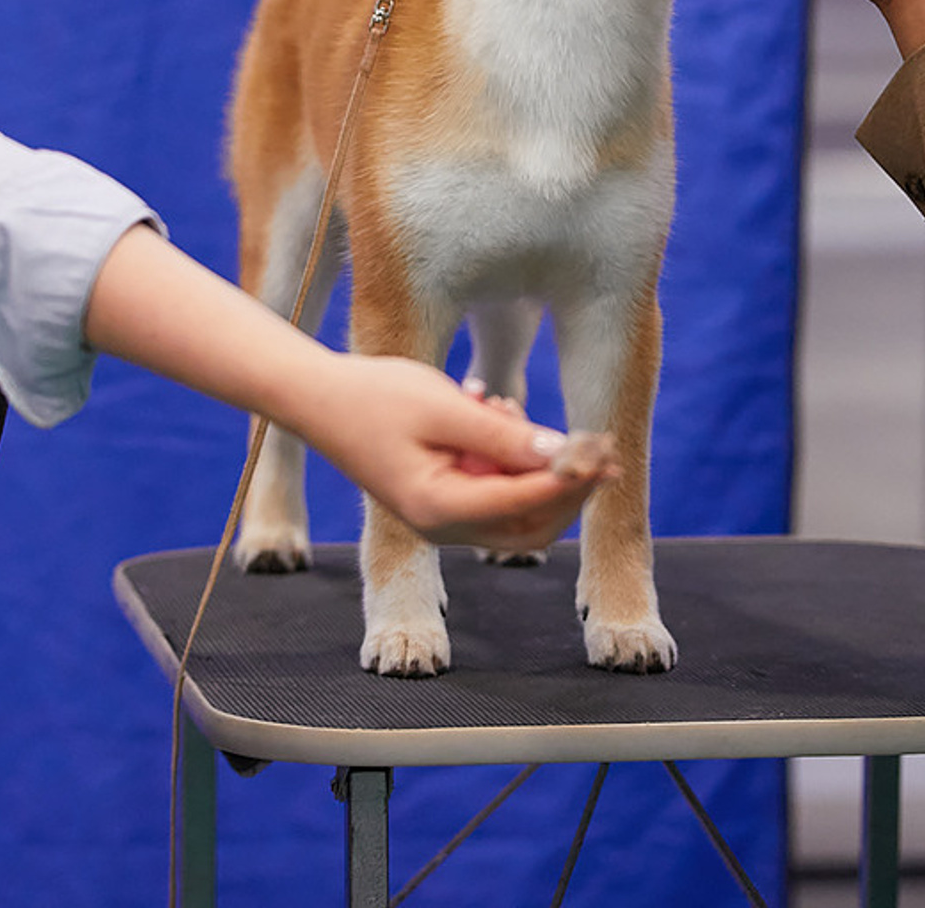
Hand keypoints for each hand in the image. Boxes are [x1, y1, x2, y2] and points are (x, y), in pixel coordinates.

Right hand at [302, 355, 614, 548]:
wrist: (320, 400)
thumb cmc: (376, 397)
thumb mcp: (444, 407)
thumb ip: (502, 436)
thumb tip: (563, 454)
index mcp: (439, 508)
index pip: (525, 504)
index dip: (571, 479)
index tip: (604, 450)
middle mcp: (443, 527)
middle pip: (532, 527)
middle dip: (567, 487)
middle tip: (593, 444)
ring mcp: (441, 519)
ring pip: (517, 515)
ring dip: (536, 473)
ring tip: (508, 409)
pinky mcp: (442, 501)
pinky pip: (494, 496)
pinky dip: (509, 465)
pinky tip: (491, 412)